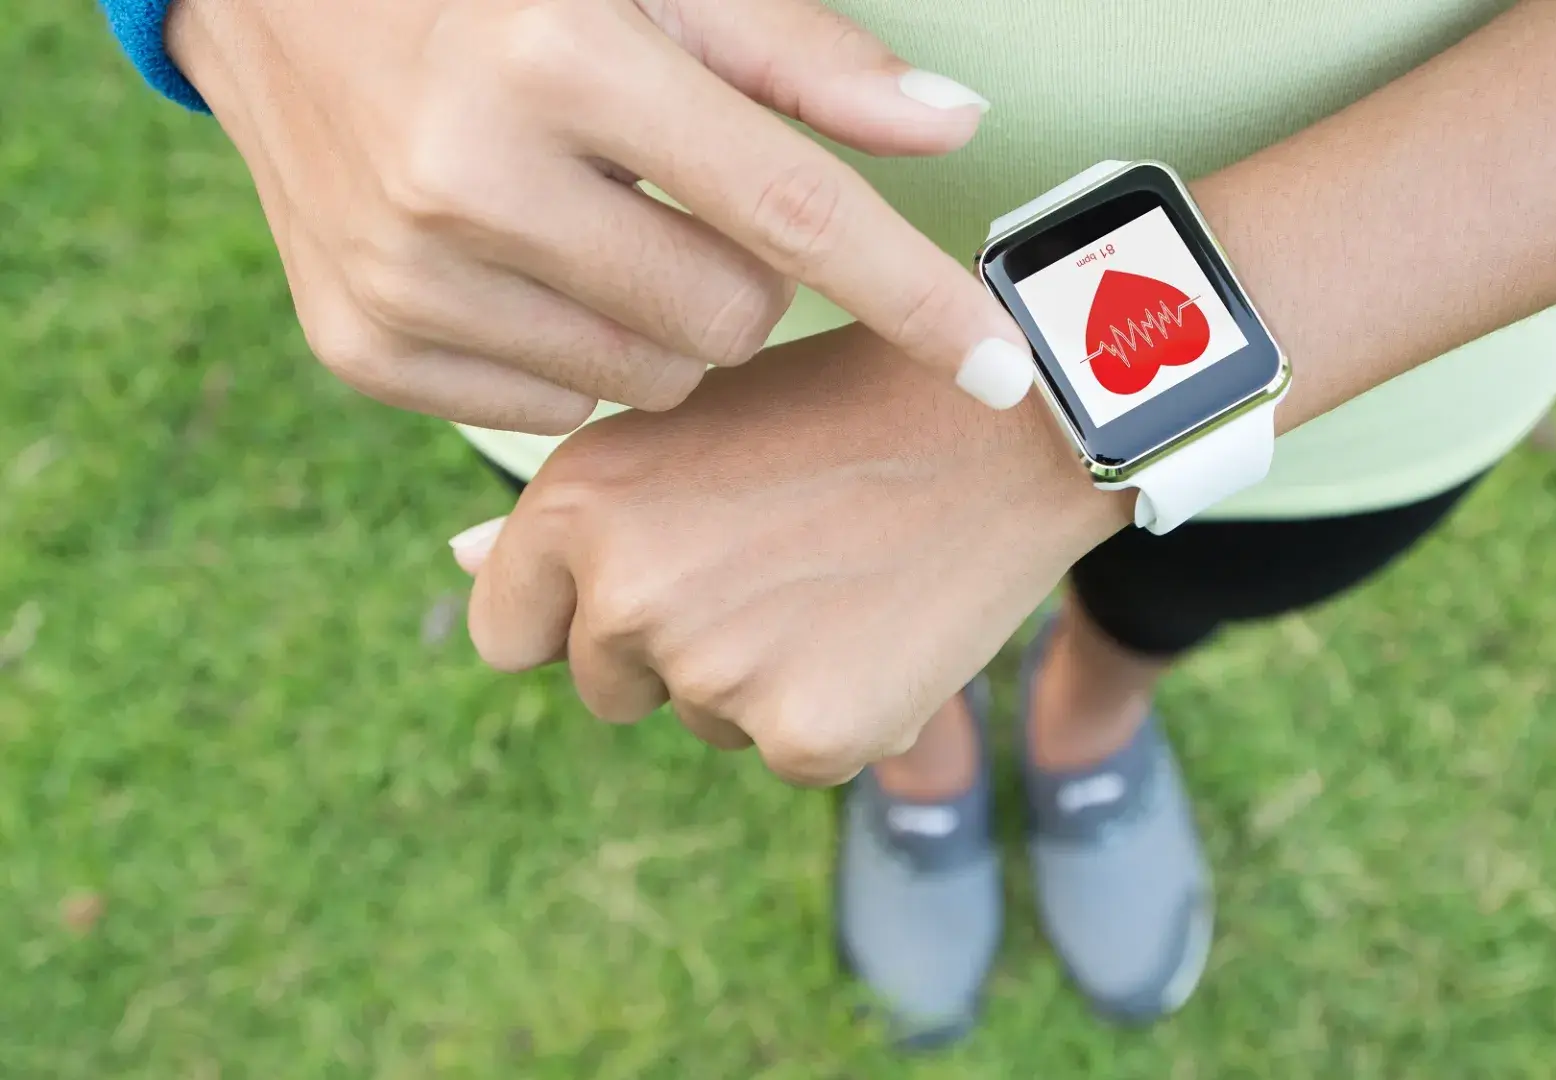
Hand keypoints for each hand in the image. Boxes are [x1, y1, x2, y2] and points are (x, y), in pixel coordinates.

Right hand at [167, 0, 1033, 433]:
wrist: (273, 1)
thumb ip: (808, 62)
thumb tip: (955, 128)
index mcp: (564, 59)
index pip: (790, 211)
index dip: (914, 296)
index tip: (1008, 373)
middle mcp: (471, 174)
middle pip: (730, 320)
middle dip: (744, 277)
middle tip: (678, 204)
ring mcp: (405, 274)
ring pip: (652, 381)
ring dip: (662, 322)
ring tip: (593, 229)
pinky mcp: (361, 346)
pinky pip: (556, 415)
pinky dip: (572, 358)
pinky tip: (523, 273)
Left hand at [451, 327, 1130, 783]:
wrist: (1008, 424)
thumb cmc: (839, 407)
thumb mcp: (687, 425)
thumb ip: (578, 513)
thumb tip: (460, 564)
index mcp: (577, 504)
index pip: (507, 632)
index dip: (577, 610)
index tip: (657, 572)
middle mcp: (625, 595)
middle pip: (605, 686)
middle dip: (672, 646)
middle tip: (775, 556)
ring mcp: (713, 673)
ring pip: (701, 718)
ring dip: (755, 676)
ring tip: (836, 574)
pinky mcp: (806, 736)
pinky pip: (787, 750)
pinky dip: (834, 710)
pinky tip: (882, 622)